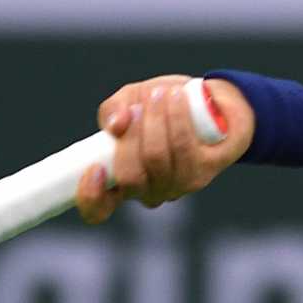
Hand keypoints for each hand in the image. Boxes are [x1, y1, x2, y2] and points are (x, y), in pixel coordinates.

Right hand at [72, 75, 254, 224]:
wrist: (212, 104)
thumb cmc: (162, 106)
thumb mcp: (130, 100)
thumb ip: (114, 110)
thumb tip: (116, 125)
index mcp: (120, 182)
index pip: (98, 209)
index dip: (90, 196)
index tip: (94, 169)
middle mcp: (147, 192)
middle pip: (130, 177)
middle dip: (131, 136)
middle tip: (137, 108)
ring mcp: (175, 187)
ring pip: (156, 159)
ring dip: (156, 120)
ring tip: (161, 93)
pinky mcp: (201, 174)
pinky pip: (183, 147)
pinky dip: (177, 118)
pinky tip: (176, 98)